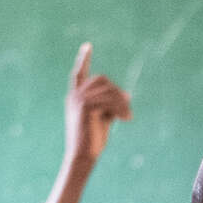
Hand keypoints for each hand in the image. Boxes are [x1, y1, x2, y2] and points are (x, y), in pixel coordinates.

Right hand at [64, 44, 131, 166]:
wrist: (83, 156)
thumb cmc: (93, 142)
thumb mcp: (104, 120)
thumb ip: (111, 105)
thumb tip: (126, 95)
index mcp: (76, 97)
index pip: (78, 74)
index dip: (83, 60)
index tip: (87, 46)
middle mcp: (75, 96)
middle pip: (102, 80)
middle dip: (117, 92)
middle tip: (128, 109)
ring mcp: (79, 99)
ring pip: (108, 90)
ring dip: (122, 103)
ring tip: (128, 117)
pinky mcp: (86, 106)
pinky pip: (109, 100)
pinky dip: (121, 109)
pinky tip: (125, 119)